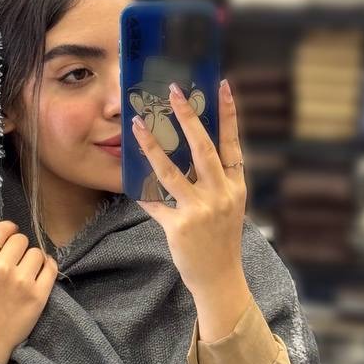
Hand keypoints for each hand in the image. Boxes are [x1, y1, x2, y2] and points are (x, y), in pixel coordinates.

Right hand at [0, 220, 58, 363]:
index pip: (1, 230)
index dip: (6, 231)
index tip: (9, 238)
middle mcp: (1, 268)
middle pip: (20, 239)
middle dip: (17, 247)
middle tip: (14, 260)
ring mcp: (22, 282)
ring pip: (36, 252)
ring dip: (32, 258)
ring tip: (25, 270)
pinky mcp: (38, 296)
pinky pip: (51, 268)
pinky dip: (47, 266)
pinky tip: (40, 271)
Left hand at [132, 79, 247, 304]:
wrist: (219, 278)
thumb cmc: (220, 240)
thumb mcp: (228, 206)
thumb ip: (215, 180)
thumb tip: (192, 150)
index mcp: (235, 186)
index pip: (232, 143)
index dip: (228, 114)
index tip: (222, 86)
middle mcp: (220, 195)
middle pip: (202, 148)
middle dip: (188, 117)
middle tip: (174, 92)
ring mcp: (200, 211)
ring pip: (171, 171)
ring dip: (152, 145)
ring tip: (137, 124)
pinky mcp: (180, 227)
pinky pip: (155, 203)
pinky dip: (142, 192)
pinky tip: (129, 179)